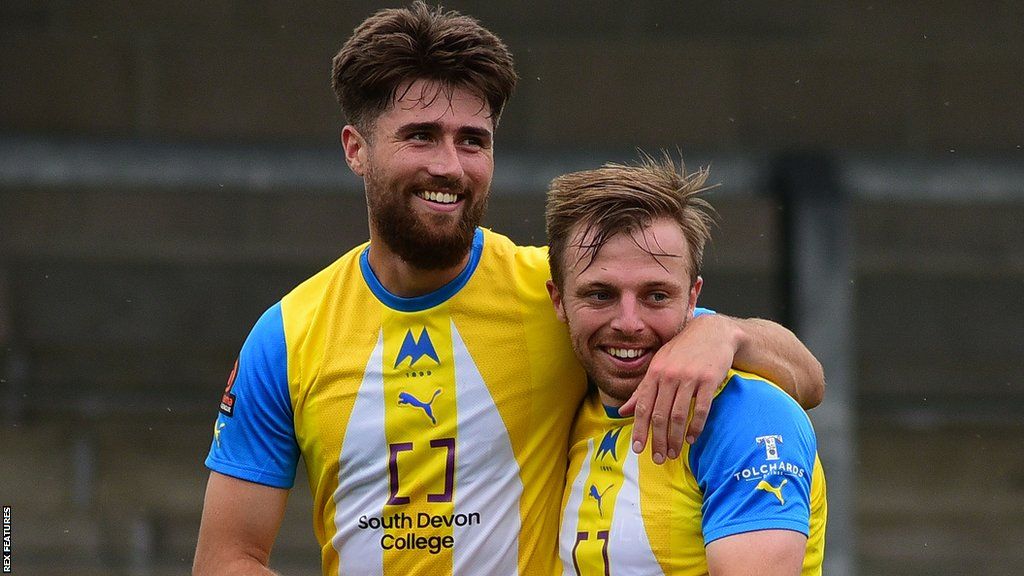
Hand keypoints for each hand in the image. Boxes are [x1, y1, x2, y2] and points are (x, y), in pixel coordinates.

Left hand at [618, 314, 739, 462]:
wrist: (713, 331)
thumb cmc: (683, 350)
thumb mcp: (659, 365)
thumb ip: (642, 390)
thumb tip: (623, 411)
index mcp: (654, 373)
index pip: (642, 406)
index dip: (639, 430)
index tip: (638, 448)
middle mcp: (669, 375)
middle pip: (660, 415)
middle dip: (657, 440)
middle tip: (658, 458)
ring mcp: (689, 378)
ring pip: (678, 415)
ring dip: (675, 438)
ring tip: (673, 453)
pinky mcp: (709, 380)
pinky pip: (701, 409)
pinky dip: (695, 427)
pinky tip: (691, 439)